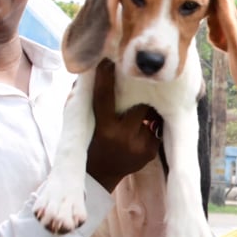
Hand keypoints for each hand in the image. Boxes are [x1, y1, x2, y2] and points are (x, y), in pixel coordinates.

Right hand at [86, 59, 162, 191]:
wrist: (99, 175)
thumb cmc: (89, 141)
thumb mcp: (81, 121)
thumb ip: (85, 99)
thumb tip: (90, 70)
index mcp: (103, 128)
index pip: (104, 98)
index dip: (105, 78)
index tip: (107, 61)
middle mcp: (123, 137)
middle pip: (139, 105)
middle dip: (141, 97)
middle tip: (141, 89)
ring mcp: (139, 146)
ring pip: (150, 116)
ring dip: (146, 112)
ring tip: (139, 114)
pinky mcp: (150, 152)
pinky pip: (155, 129)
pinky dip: (149, 126)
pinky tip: (140, 130)